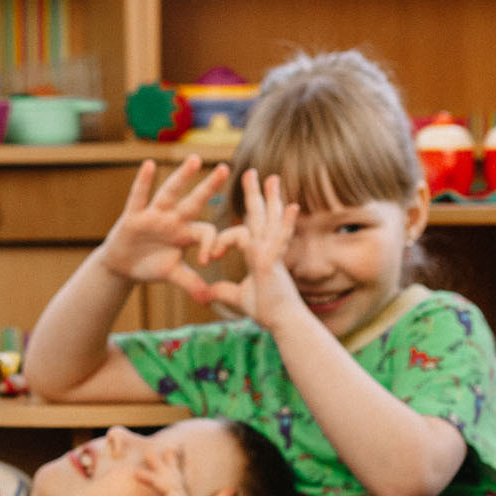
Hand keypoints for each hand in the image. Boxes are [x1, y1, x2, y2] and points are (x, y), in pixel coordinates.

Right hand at [97, 157, 229, 298]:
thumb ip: (190, 282)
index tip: (209, 260)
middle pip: (194, 201)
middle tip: (226, 168)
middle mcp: (173, 220)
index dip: (211, 244)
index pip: (206, 233)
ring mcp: (154, 216)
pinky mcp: (133, 216)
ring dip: (182, 177)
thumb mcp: (172, 274)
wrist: (123, 266)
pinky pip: (138, 197)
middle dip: (209, 187)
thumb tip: (208, 300)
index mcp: (186, 234)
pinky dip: (142, 182)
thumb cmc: (151, 265)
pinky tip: (148, 165)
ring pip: (170, 193)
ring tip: (195, 159)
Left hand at [202, 170, 304, 329]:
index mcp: (258, 254)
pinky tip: (291, 207)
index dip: (222, 241)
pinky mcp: (274, 262)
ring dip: (271, 199)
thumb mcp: (236, 297)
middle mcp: (267, 248)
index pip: (240, 233)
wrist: (283, 322)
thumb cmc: (266, 310)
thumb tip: (204, 294)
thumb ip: (222, 291)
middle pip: (261, 215)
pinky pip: (279, 239)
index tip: (209, 256)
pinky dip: (285, 224)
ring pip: (270, 220)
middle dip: (257, 194)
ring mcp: (273, 253)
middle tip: (253, 172)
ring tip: (271, 178)